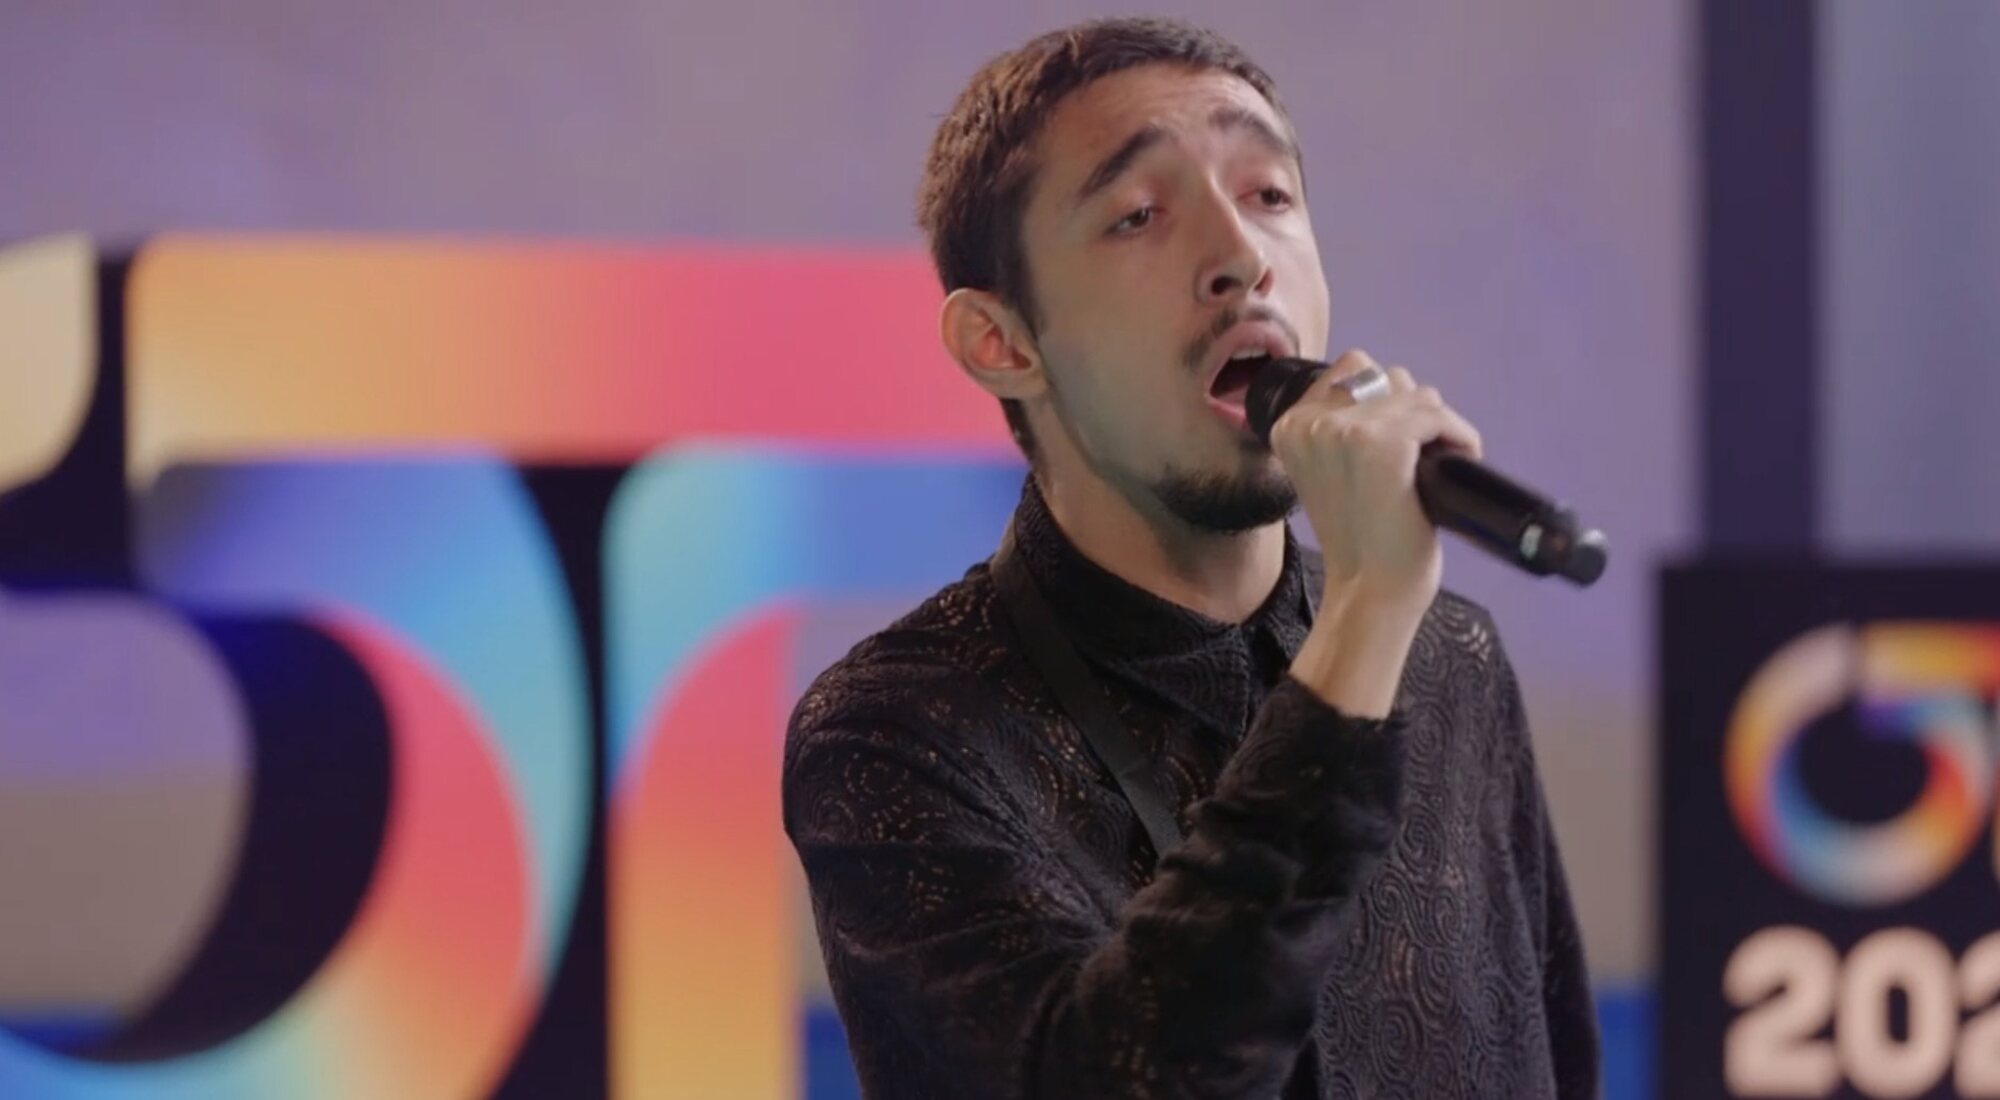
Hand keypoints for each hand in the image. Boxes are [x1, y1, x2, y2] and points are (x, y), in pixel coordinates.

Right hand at [1270, 350, 1483, 715]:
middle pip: (1386, 377)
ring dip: (1437, 424)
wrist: (1370, 589)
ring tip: (1440, 461)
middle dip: (1411, 410)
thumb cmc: (1359, 537)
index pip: (1351, 368)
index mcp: (1288, 426)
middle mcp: (1311, 422)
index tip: (1401, 440)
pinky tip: (1463, 459)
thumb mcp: (1332, 469)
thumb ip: (1345, 426)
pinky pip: (1439, 416)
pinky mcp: (1385, 444)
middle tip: (1422, 455)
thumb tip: (1401, 382)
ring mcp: (1347, 431)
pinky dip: (1460, 435)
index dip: (1384, 400)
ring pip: (1417, 395)